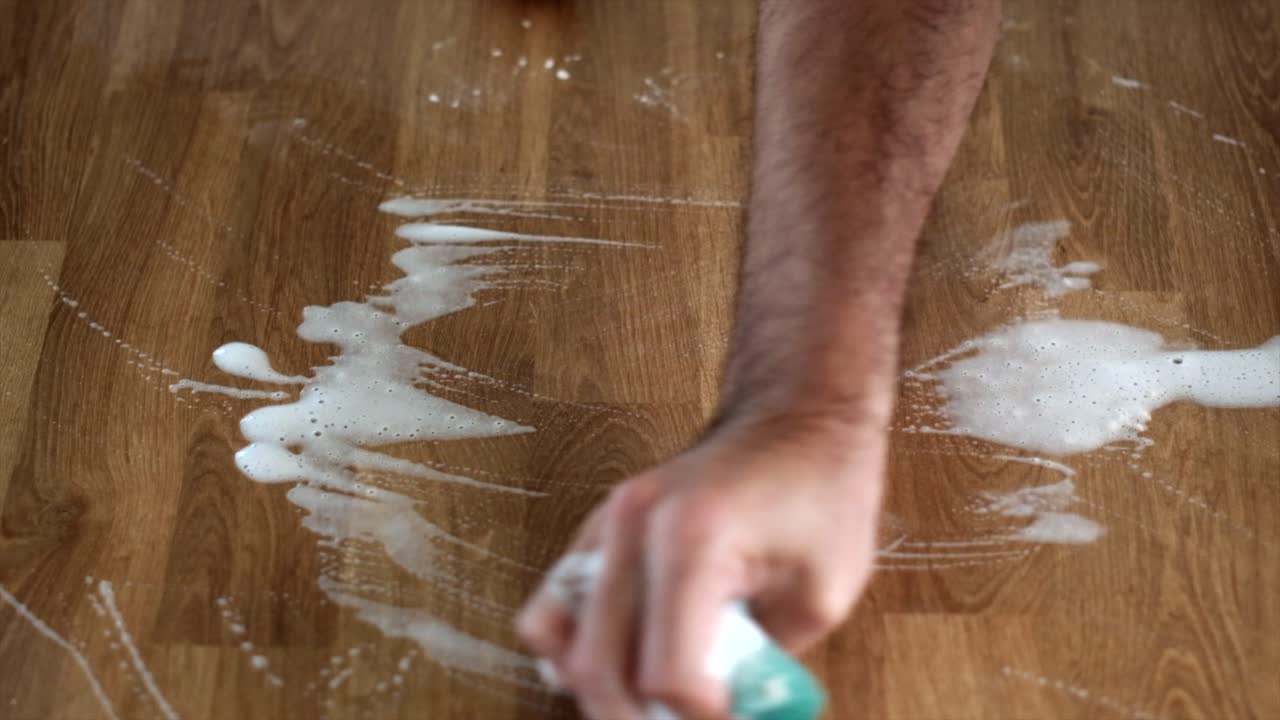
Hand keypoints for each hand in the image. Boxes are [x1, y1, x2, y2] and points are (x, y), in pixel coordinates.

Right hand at [516, 415, 885, 719]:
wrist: (796, 418)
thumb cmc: (820, 493)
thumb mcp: (820, 595)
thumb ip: (761, 663)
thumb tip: (718, 713)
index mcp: (692, 539)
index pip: (667, 672)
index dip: (700, 717)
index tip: (729, 715)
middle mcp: (632, 528)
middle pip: (598, 665)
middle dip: (642, 716)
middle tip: (689, 718)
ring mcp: (606, 524)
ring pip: (555, 638)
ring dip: (601, 688)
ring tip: (650, 698)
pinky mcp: (597, 530)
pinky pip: (553, 605)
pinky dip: (575, 648)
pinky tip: (622, 662)